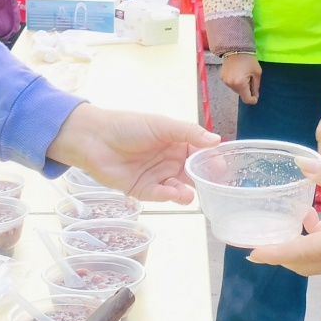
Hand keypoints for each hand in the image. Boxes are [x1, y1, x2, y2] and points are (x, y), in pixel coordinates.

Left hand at [48, 104, 217, 202]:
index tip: (226, 168)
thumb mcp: (162, 125)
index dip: (212, 161)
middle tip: (214, 187)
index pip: (199, 153)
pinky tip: (174, 194)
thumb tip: (216, 140)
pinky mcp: (142, 190)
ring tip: (190, 193)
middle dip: (203, 181)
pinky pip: (160, 195)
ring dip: (186, 191)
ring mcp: (156, 176)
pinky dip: (169, 196)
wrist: (95, 139)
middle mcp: (168, 161)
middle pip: (192, 174)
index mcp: (175, 143)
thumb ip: (189, 133)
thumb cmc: (128, 126)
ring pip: (178, 188)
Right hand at [219, 52, 261, 104]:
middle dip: (247, 90)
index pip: (246, 99)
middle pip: (241, 94)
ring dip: (241, 86)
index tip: (256, 96)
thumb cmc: (249, 60)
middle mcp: (231, 84)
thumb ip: (256, 87)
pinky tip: (237, 73)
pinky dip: (235, 82)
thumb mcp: (257, 73)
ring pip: (236, 89)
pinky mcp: (222, 78)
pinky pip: (231, 84)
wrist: (235, 48)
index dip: (252, 99)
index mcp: (240, 83)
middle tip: (250, 79)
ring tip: (243, 75)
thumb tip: (255, 96)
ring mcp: (225, 81)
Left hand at [248, 157, 320, 273]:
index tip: (252, 253)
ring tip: (284, 225)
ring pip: (317, 260)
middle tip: (258, 242)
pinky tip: (313, 217)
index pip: (302, 253)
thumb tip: (302, 163)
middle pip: (305, 264)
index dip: (275, 253)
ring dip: (297, 247)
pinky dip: (315, 240)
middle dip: (280, 254)